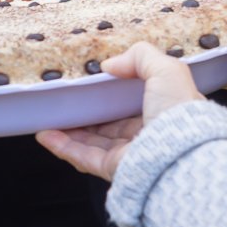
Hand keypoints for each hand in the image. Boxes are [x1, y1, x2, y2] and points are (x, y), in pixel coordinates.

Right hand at [37, 42, 202, 179]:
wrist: (181, 154)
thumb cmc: (178, 111)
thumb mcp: (167, 70)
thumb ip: (141, 57)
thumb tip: (110, 65)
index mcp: (164, 113)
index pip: (134, 103)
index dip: (113, 94)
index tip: (92, 83)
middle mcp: (147, 135)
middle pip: (110, 124)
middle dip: (87, 114)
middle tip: (66, 101)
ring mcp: (129, 154)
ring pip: (92, 141)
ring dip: (69, 130)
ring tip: (48, 118)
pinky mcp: (114, 169)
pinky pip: (83, 157)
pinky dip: (62, 147)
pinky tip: (45, 135)